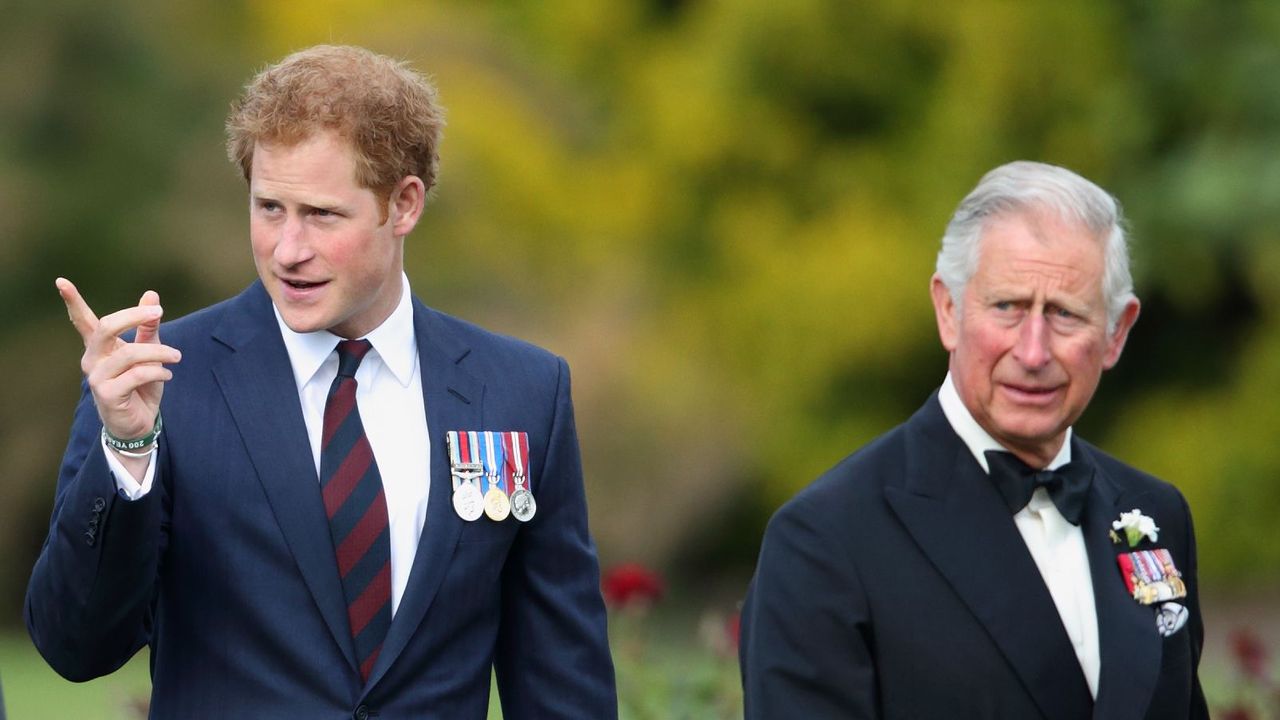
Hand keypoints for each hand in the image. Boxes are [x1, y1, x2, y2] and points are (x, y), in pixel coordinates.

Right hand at [57, 278, 181, 442]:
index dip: (72, 301)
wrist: (139, 423)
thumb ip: (148, 327)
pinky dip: (157, 371)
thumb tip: (152, 295)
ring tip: (176, 356)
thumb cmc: (141, 386)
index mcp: (99, 347)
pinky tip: (167, 375)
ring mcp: (97, 377)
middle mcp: (92, 359)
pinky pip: (136, 374)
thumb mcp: (149, 352)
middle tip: (159, 312)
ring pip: (129, 353)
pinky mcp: (107, 394)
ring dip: (158, 351)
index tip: (61, 280)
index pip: (82, 321)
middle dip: (133, 316)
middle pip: (106, 327)